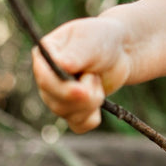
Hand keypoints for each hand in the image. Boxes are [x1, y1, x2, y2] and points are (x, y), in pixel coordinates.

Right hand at [31, 15, 132, 133]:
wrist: (122, 49)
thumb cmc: (103, 39)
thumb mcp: (90, 40)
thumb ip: (75, 54)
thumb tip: (61, 65)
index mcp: (44, 56)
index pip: (44, 79)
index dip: (62, 88)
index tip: (83, 89)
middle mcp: (46, 78)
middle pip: (55, 101)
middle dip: (83, 95)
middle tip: (96, 78)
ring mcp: (57, 96)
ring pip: (67, 114)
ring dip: (91, 101)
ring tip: (97, 80)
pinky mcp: (73, 110)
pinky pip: (78, 125)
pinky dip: (92, 118)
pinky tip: (99, 103)